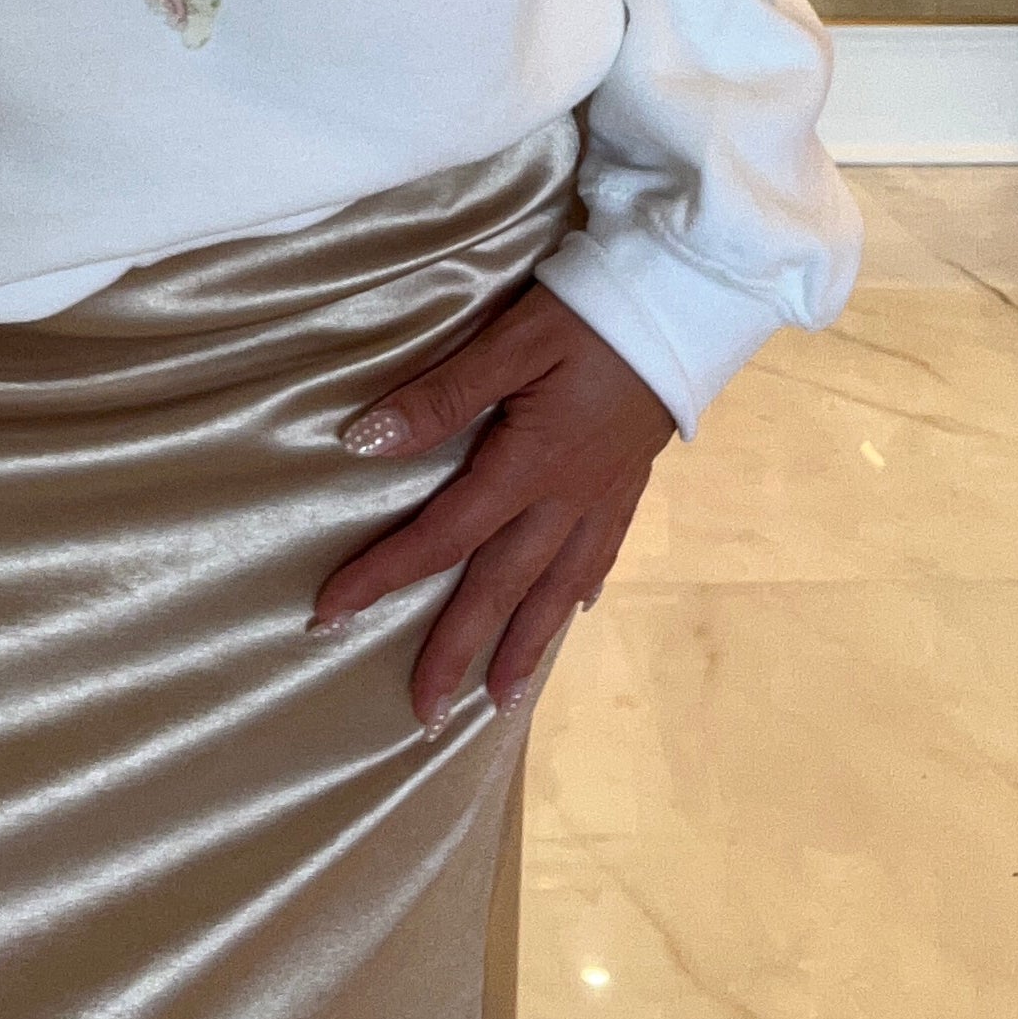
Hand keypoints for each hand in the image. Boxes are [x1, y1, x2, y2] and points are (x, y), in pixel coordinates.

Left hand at [311, 285, 673, 729]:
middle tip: (421, 717)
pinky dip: (577, 593)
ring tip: (498, 700)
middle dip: (455, 651)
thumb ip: (440, 396)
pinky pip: (599, 556)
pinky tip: (571, 613)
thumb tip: (365, 441)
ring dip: (524, 647)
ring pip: (555, 590)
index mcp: (527, 466)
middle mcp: (565, 499)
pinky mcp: (628, 484)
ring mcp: (603, 497)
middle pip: (500, 587)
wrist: (688, 302)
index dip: (382, 576)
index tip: (329, 616)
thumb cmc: (590, 315)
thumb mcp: (508, 342)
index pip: (441, 537)